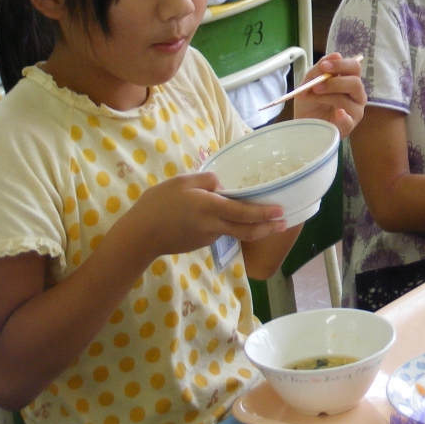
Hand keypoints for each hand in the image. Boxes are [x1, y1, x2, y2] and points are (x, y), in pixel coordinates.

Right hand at [120, 172, 286, 260]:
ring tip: (263, 218)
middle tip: (284, 223)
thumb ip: (207, 179)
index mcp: (210, 208)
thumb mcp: (181, 181)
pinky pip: (220, 232)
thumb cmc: (158, 204)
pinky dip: (229, 226)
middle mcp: (213, 226)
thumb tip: (223, 186)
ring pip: (234, 231)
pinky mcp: (201, 243)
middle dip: (268, 228)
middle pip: (247, 230)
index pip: (243, 212)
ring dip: (250, 227)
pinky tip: (224, 217)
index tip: (281, 212)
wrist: (139, 236)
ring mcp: (208, 237)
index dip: (264, 213)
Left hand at [294, 52, 366, 137]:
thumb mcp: (310, 82)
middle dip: (334, 82)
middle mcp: (356, 95)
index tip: (324, 67)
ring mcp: (355, 111)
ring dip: (325, 97)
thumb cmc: (310, 102)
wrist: (302, 124)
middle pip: (355, 83)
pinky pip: (348, 120)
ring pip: (346, 100)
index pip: (354, 67)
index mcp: (349, 81)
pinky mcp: (349, 126)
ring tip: (310, 98)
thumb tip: (336, 54)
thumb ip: (320, 69)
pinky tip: (337, 113)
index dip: (341, 65)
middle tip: (316, 86)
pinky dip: (343, 116)